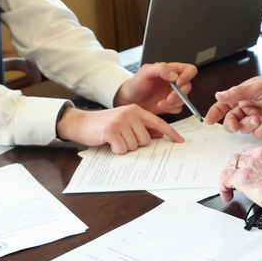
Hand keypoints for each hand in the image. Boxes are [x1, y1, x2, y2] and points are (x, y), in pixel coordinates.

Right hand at [57, 105, 182, 153]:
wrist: (81, 123)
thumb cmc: (104, 125)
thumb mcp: (124, 122)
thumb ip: (141, 127)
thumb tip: (159, 136)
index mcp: (136, 110)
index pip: (158, 123)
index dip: (170, 133)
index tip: (180, 141)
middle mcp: (130, 113)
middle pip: (145, 140)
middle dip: (135, 144)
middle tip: (122, 138)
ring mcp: (121, 120)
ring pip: (134, 145)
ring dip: (124, 147)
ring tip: (114, 139)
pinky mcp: (111, 129)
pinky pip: (122, 149)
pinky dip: (116, 150)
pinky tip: (109, 142)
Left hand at [113, 62, 197, 114]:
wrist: (129, 99)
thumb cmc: (136, 83)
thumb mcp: (145, 71)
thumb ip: (160, 69)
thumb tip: (174, 75)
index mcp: (172, 70)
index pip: (189, 70)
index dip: (188, 76)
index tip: (178, 82)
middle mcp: (175, 82)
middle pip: (188, 87)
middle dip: (180, 94)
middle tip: (169, 98)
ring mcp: (173, 94)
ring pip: (184, 99)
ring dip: (174, 103)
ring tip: (161, 103)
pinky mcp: (170, 105)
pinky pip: (178, 108)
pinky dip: (171, 109)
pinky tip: (160, 106)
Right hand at [205, 77, 261, 137]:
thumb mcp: (258, 88)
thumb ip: (237, 93)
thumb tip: (219, 94)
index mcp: (246, 94)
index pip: (226, 103)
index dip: (216, 111)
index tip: (209, 119)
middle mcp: (251, 106)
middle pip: (232, 119)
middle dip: (232, 123)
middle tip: (234, 125)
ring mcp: (259, 118)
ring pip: (244, 128)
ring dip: (250, 125)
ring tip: (260, 120)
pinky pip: (257, 134)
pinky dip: (261, 131)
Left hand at [219, 142, 261, 212]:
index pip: (261, 152)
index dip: (256, 163)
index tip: (257, 172)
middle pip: (245, 155)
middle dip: (240, 166)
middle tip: (239, 178)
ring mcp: (253, 163)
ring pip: (234, 163)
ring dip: (231, 174)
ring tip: (230, 186)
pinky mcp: (244, 177)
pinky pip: (226, 177)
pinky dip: (224, 186)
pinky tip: (227, 194)